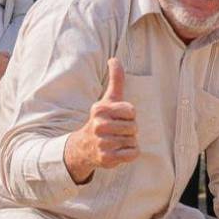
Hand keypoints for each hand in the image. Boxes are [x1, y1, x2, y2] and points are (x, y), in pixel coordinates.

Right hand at [64, 58, 138, 182]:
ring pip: (133, 140)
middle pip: (134, 127)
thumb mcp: (108, 99)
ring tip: (116, 140)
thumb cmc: (102, 119)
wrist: (85, 147)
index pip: (131, 111)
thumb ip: (115, 80)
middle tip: (117, 131)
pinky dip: (130, 153)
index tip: (118, 117)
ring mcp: (101, 143)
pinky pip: (132, 154)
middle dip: (130, 130)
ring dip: (129, 141)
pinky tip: (118, 151)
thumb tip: (114, 59)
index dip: (130, 115)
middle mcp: (98, 126)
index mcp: (99, 109)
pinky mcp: (106, 159)